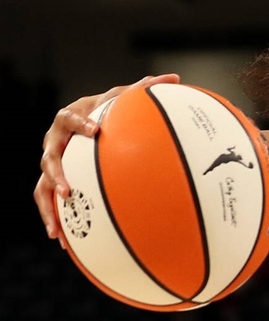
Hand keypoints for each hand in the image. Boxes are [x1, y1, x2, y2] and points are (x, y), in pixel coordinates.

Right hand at [34, 74, 179, 246]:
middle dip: (57, 174)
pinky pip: (50, 203)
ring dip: (49, 207)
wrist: (85, 122)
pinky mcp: (54, 183)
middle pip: (48, 157)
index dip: (78, 123)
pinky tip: (64, 243)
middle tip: (69, 189)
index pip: (68, 118)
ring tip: (56, 229)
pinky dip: (55, 221)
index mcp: (69, 119)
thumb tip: (174, 77)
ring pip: (42, 186)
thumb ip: (144, 89)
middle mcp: (55, 142)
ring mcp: (52, 164)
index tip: (93, 130)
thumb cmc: (106, 110)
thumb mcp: (122, 98)